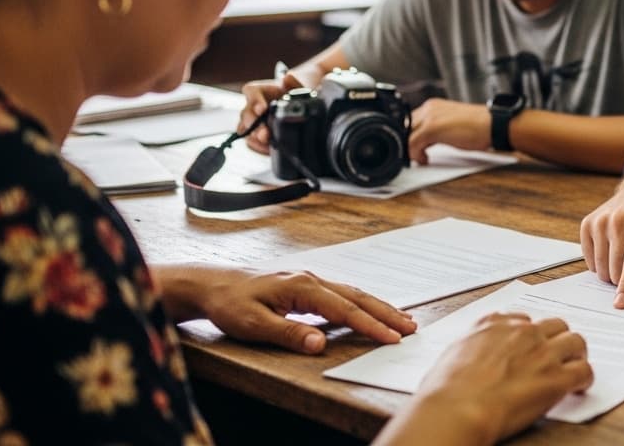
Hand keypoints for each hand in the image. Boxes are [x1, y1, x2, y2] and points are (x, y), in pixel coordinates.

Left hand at [187, 267, 415, 353]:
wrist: (212, 284)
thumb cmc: (230, 303)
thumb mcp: (253, 324)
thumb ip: (289, 333)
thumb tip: (320, 344)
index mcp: (302, 287)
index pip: (345, 310)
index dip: (370, 325)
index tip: (391, 338)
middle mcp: (311, 280)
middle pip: (358, 297)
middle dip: (386, 313)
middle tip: (411, 328)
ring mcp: (310, 280)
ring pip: (353, 293)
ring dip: (378, 307)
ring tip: (401, 319)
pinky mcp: (306, 286)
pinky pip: (342, 294)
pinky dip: (362, 304)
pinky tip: (370, 311)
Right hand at [238, 72, 302, 153]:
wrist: (298, 103)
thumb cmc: (293, 92)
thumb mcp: (296, 84)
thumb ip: (293, 81)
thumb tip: (289, 78)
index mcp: (259, 90)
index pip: (251, 92)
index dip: (255, 101)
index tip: (262, 109)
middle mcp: (253, 106)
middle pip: (246, 114)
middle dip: (254, 125)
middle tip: (264, 132)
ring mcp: (253, 121)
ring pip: (245, 129)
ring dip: (255, 136)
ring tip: (267, 141)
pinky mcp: (257, 135)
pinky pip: (252, 142)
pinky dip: (259, 146)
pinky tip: (268, 148)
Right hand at [396, 313, 591, 444]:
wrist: (456, 409)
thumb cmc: (445, 390)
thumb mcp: (452, 353)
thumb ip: (472, 347)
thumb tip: (474, 356)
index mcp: (494, 323)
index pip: (524, 320)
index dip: (531, 336)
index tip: (530, 347)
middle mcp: (522, 332)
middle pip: (555, 326)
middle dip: (557, 340)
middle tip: (557, 356)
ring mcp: (542, 353)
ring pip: (576, 342)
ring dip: (576, 355)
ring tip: (572, 368)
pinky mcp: (556, 378)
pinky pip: (584, 371)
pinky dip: (584, 379)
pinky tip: (578, 388)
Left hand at [407, 98, 490, 164]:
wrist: (493, 125)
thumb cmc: (478, 127)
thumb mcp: (452, 124)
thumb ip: (436, 129)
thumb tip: (424, 143)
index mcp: (433, 106)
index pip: (410, 121)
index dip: (409, 137)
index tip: (415, 148)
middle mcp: (429, 108)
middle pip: (405, 127)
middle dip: (408, 143)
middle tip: (415, 156)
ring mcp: (430, 117)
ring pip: (406, 135)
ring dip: (410, 150)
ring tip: (420, 158)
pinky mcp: (432, 128)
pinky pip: (412, 144)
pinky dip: (415, 155)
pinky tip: (425, 159)